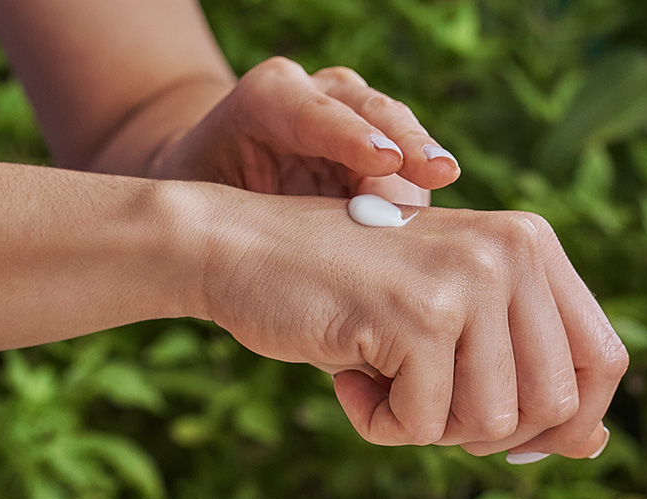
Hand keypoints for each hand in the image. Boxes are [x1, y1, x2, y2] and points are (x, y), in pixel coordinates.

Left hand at [149, 58, 459, 204]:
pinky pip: (410, 167)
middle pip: (370, 111)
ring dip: (423, 163)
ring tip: (444, 189)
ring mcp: (357, 117)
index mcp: (268, 99)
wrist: (221, 175)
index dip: (350, 135)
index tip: (384, 162)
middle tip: (435, 172)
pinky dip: (422, 193)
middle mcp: (320, 95)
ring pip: (399, 132)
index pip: (312, 112)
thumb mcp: (202, 198)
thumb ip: (237, 215)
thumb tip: (278, 256)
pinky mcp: (383, 148)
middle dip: (405, 142)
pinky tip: (442, 221)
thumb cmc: (207, 191)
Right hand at [194, 189, 626, 459]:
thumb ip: (523, 369)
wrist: (245, 249)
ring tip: (382, 376)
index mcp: (530, 244)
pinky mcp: (419, 317)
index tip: (517, 440)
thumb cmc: (347, 291)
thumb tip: (591, 445)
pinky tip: (351, 375)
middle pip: (554, 407)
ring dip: (427, 425)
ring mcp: (468, 281)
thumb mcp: (450, 319)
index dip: (570, 420)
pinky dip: (380, 424)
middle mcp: (512, 252)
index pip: (603, 359)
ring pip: (491, 425)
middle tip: (424, 398)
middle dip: (485, 430)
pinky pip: (423, 426)